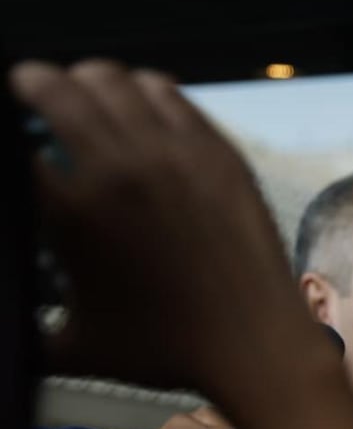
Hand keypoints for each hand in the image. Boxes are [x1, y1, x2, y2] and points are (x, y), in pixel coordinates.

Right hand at [9, 59, 310, 396]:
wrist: (252, 342)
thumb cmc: (165, 350)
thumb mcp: (75, 348)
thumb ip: (24, 336)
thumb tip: (6, 331)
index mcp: (72, 211)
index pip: (13, 147)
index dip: (5, 135)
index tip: (10, 139)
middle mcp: (120, 169)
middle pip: (56, 89)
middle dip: (32, 84)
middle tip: (27, 88)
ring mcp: (175, 154)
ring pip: (114, 79)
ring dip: (87, 79)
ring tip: (82, 88)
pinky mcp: (218, 151)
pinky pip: (170, 94)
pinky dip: (143, 89)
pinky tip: (139, 100)